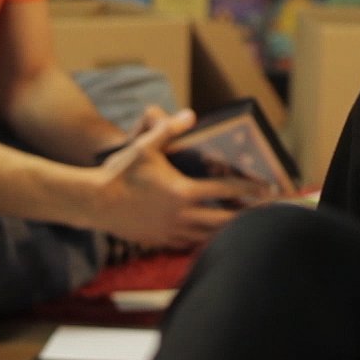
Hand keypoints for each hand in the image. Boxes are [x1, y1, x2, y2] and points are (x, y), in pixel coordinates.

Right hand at [85, 109, 254, 248]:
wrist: (93, 203)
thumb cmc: (120, 172)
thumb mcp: (144, 147)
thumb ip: (168, 129)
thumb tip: (190, 114)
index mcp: (182, 192)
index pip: (225, 191)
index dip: (248, 189)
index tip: (266, 189)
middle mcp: (180, 216)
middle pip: (223, 220)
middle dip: (244, 217)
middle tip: (262, 213)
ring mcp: (170, 232)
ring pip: (207, 236)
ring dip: (224, 231)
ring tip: (239, 226)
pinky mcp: (158, 241)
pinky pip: (187, 244)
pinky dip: (201, 240)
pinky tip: (206, 236)